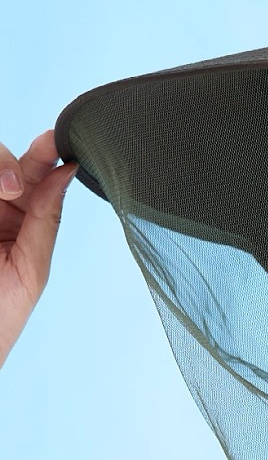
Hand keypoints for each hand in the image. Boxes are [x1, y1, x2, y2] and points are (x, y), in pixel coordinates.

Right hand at [0, 131, 77, 366]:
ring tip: (5, 191)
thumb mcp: (30, 268)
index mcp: (19, 220)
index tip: (56, 141)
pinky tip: (0, 193)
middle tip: (12, 186)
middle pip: (1, 160)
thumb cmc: (0, 318)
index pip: (33, 176)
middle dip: (8, 162)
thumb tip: (68, 172)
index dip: (44, 155)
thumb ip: (46, 220)